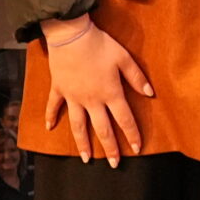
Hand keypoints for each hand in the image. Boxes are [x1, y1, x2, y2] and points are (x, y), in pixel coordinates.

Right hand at [41, 19, 150, 165]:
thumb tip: (150, 94)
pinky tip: (49, 129)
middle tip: (115, 164)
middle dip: (110, 148)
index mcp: (110, 93)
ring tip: (86, 159)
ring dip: (82, 143)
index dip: (132, 135)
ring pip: (79, 126)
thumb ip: (136, 77)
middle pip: (103, 129)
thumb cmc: (100, 44)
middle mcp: (92, 100)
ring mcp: (73, 97)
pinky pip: (54, 107)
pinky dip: (51, 117)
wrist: (71, 35)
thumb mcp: (123, 58)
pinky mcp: (59, 89)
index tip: (136, 149)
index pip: (124, 120)